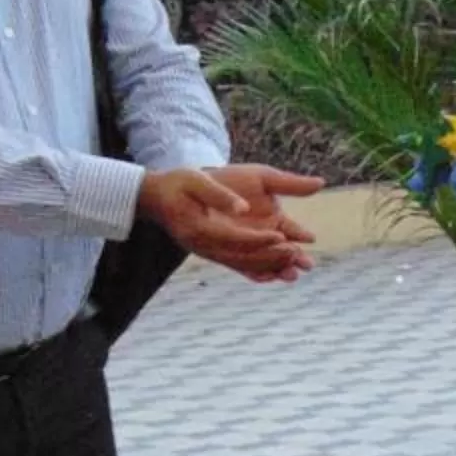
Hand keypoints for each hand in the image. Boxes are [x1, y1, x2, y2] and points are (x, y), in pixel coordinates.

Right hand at [135, 165, 313, 282]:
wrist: (157, 197)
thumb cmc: (177, 183)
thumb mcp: (196, 180)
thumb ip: (219, 194)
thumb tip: (244, 208)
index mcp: (199, 228)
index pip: (234, 239)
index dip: (259, 240)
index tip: (283, 237)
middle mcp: (204, 246)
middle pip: (242, 258)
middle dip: (271, 258)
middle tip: (298, 256)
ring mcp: (208, 252)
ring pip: (242, 265)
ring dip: (268, 268)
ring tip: (295, 269)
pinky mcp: (212, 253)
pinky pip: (237, 267)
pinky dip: (257, 272)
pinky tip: (277, 275)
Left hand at [195, 163, 323, 283]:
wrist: (191, 189)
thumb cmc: (230, 180)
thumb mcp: (262, 178)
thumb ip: (291, 184)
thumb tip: (322, 183)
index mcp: (274, 218)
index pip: (293, 231)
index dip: (301, 235)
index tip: (309, 238)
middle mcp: (263, 237)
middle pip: (282, 251)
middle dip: (293, 258)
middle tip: (305, 265)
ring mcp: (246, 248)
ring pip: (266, 261)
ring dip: (278, 268)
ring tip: (289, 274)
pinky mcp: (228, 256)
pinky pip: (244, 267)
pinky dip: (256, 273)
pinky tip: (267, 277)